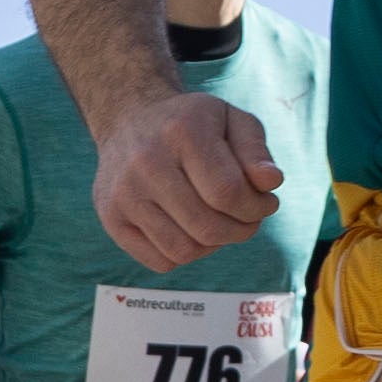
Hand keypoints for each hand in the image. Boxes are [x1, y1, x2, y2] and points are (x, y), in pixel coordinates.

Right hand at [93, 89, 284, 272]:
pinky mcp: (110, 218)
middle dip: (241, 230)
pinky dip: (185, 254)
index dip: (256, 208)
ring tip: (221, 224)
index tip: (265, 203)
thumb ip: (255, 150)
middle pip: (207, 227)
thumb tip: (271, 183)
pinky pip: (160, 261)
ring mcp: (123, 194)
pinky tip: (191, 230)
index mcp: (182, 132)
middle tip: (248, 219)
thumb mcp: (231, 120)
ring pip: (184, 250)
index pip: (228, 193)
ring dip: (214, 245)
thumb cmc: (191, 125)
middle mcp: (146, 162)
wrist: (129, 120)